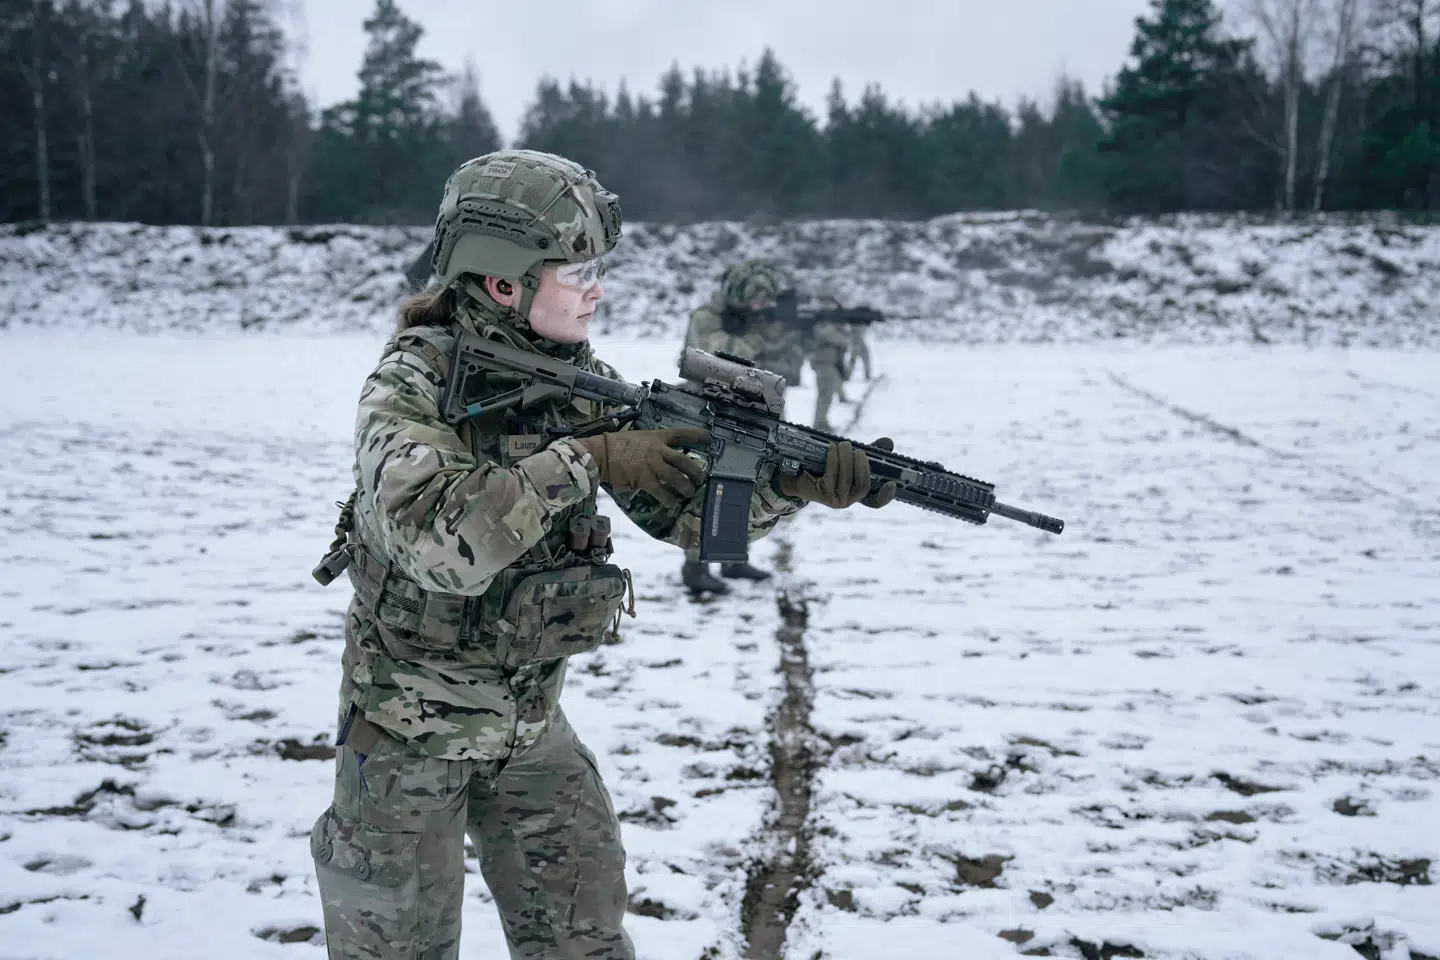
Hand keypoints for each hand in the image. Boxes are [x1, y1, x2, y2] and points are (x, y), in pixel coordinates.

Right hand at [578, 427, 710, 507]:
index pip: (681, 434)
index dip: (696, 436)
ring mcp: (652, 465)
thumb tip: (663, 458)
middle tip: (701, 479)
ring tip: (690, 492)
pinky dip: (670, 499)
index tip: (709, 438)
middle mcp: (658, 450)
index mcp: (656, 437)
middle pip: (684, 461)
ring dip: (686, 487)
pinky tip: (673, 503)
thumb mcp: (638, 438)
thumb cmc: (617, 445)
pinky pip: (662, 492)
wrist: (601, 453)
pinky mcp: (645, 479)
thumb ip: (652, 446)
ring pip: (677, 478)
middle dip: (696, 471)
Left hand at [777, 438, 897, 508]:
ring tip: (844, 444)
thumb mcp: (851, 458)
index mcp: (858, 494)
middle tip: (858, 450)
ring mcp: (835, 499)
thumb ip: (871, 452)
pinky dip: (834, 458)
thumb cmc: (830, 466)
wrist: (800, 474)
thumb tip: (889, 443)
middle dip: (862, 466)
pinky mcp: (822, 493)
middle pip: (862, 485)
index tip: (892, 484)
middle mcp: (849, 500)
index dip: (886, 496)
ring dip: (846, 458)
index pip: (876, 502)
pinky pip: (832, 474)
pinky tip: (832, 448)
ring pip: (846, 478)